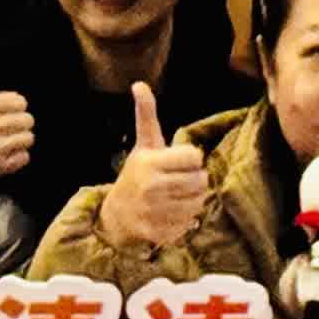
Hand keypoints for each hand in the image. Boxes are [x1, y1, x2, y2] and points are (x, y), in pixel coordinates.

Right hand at [0, 41, 34, 175]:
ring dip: (21, 137)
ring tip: (7, 137)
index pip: (18, 101)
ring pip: (29, 138)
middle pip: (27, 119)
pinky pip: (25, 158)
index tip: (4, 107)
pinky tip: (5, 153)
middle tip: (6, 123)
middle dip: (20, 120)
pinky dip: (18, 156)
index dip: (15, 102)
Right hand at [97, 84, 209, 249]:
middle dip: (195, 179)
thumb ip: (146, 114)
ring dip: (193, 199)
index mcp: (150, 164)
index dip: (190, 158)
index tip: (178, 161)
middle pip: (202, 181)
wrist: (117, 215)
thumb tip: (139, 84)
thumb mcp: (143, 144)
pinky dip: (186, 220)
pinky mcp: (160, 234)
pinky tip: (171, 214)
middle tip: (180, 180)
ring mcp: (155, 213)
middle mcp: (152, 189)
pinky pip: (191, 223)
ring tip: (176, 196)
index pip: (195, 156)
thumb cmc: (137, 173)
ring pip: (199, 203)